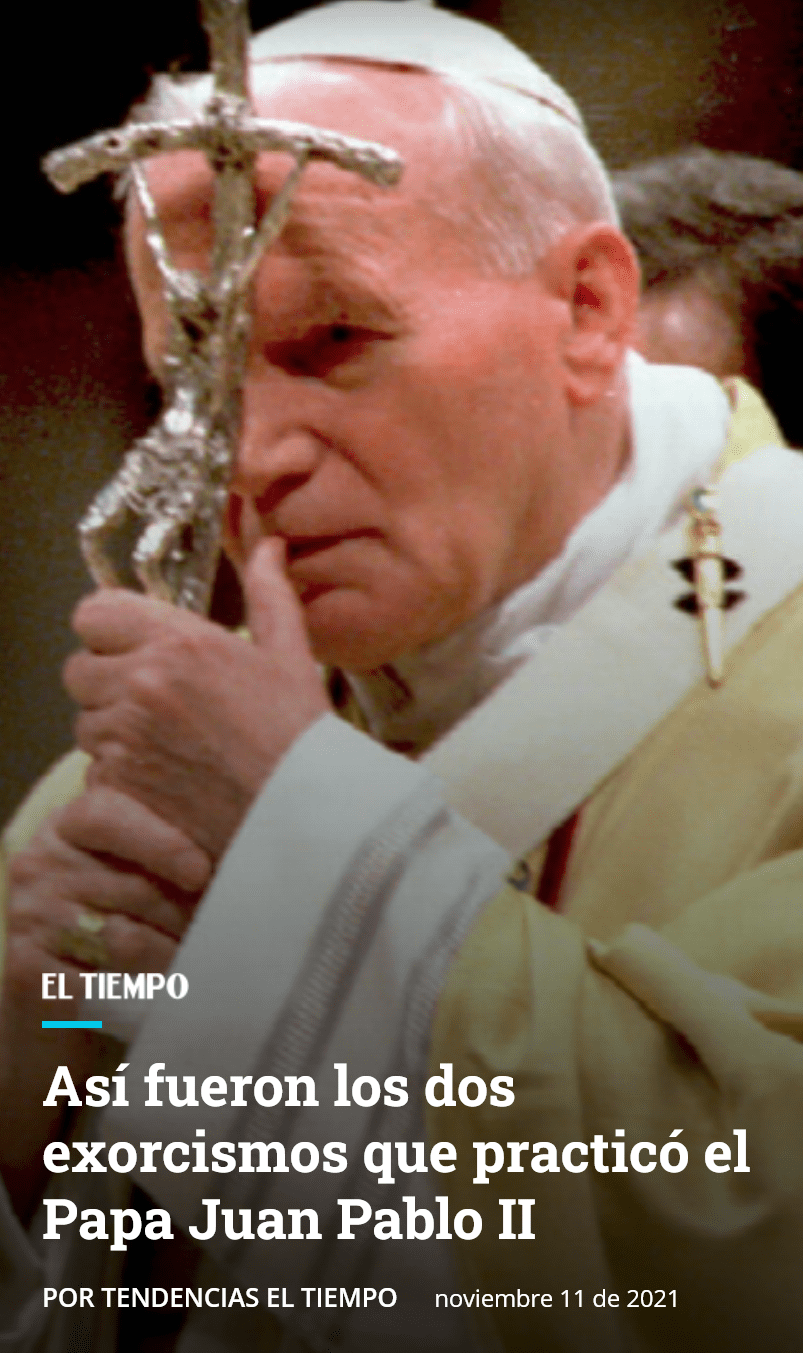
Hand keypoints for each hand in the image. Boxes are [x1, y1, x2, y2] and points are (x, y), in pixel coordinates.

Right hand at [5, 784, 210, 995]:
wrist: (59, 991)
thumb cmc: (118, 916)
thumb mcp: (137, 869)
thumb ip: (172, 853)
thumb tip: (241, 858)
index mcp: (69, 825)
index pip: (108, 817)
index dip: (160, 843)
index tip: (200, 872)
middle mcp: (40, 863)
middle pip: (133, 887)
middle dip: (186, 916)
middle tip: (222, 934)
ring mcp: (29, 916)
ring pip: (124, 939)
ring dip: (171, 957)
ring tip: (196, 964)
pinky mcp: (27, 971)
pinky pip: (102, 985)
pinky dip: (139, 994)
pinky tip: (157, 995)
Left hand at [64, 538, 330, 860]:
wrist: (303, 814)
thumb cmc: (299, 735)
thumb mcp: (290, 654)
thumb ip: (269, 595)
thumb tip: (269, 547)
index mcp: (179, 642)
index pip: (93, 613)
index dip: (109, 630)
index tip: (135, 648)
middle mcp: (142, 683)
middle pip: (79, 669)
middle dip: (107, 684)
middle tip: (151, 702)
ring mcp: (126, 738)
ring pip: (85, 723)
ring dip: (112, 732)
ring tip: (163, 744)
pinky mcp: (120, 787)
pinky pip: (94, 771)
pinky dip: (119, 777)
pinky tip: (163, 780)